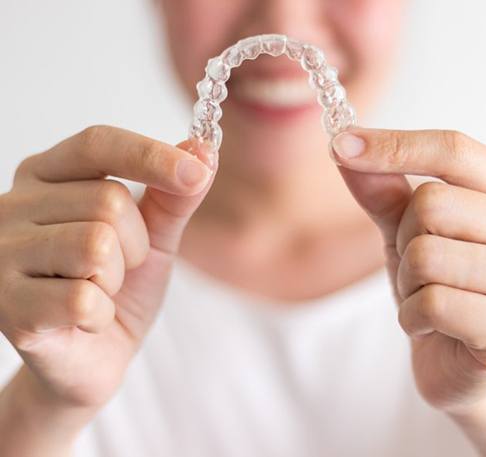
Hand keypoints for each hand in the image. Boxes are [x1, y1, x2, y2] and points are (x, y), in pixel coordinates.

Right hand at [0, 126, 214, 410]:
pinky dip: (102, 314)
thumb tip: (204, 149)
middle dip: (135, 244)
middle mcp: (12, 205)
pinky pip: (83, 297)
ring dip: (117, 278)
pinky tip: (85, 321)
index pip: (98, 144)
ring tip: (99, 290)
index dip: (150, 155)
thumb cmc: (121, 288)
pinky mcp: (6, 306)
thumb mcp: (154, 236)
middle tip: (119, 269)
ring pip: (95, 245)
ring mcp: (0, 255)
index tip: (197, 172)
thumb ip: (174, 196)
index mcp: (47, 176)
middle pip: (107, 201)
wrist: (93, 357)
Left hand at [331, 128, 485, 412]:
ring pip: (426, 255)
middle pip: (432, 203)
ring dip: (408, 283)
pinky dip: (412, 317)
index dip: (394, 145)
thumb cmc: (445, 285)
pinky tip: (433, 327)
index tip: (340, 144)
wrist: (467, 362)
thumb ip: (385, 191)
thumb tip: (344, 143)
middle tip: (420, 268)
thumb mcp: (411, 231)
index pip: (455, 151)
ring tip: (429, 298)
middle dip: (405, 239)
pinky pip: (433, 303)